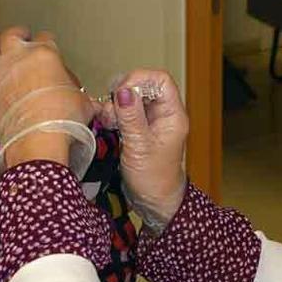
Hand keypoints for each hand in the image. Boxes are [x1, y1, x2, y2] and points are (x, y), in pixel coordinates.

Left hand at [0, 27, 97, 189]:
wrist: (41, 138)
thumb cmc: (67, 118)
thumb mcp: (84, 102)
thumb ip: (80, 94)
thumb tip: (84, 99)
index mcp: (44, 54)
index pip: (45, 38)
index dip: (48, 43)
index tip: (50, 48)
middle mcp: (15, 58)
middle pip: (10, 35)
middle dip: (16, 36)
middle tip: (20, 41)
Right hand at [97, 70, 188, 233]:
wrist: (155, 201)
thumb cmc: (155, 179)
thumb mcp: (140, 147)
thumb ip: (131, 117)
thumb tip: (123, 90)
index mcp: (173, 115)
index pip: (160, 80)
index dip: (139, 80)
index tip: (121, 94)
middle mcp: (163, 114)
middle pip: (143, 85)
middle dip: (122, 94)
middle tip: (112, 112)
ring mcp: (151, 120)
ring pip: (131, 97)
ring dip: (115, 105)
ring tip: (109, 121)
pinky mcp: (139, 128)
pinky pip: (125, 110)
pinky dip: (114, 114)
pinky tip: (108, 125)